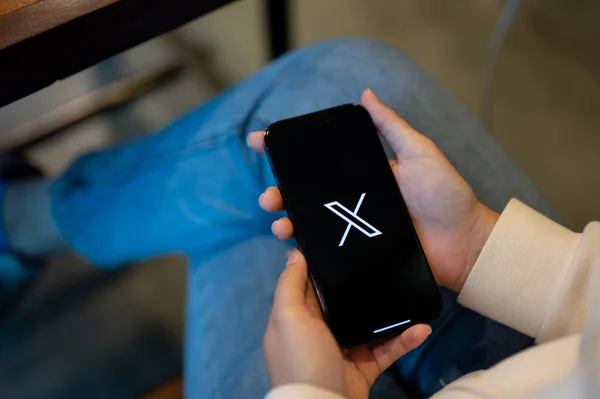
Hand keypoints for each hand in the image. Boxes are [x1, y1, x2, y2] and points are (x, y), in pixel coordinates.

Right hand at [248, 89, 498, 291]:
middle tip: (269, 196)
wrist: (464, 243)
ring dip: (287, 220)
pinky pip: (327, 250)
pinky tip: (296, 246)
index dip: (287, 151)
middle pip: (305, 194)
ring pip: (310, 223)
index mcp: (362, 174)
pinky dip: (307, 248)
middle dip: (279, 192)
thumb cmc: (445, 195)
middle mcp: (352, 200)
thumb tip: (366, 93)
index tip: (261, 142)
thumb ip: (391, 127)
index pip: (318, 160)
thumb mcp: (419, 153)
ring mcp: (354, 227)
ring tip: (280, 223)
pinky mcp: (358, 252)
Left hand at [264, 249, 430, 397]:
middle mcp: (318, 331)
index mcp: (297, 318)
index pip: (311, 285)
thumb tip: (294, 253)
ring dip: (391, 313)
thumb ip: (290, 286)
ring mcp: (343, 350)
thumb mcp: (288, 318)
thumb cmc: (302, 358)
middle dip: (362, 286)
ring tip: (410, 296)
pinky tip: (421, 329)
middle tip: (384, 263)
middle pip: (342, 302)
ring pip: (369, 324)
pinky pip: (386, 349)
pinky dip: (403, 340)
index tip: (346, 242)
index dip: (325, 265)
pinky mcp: (364, 368)